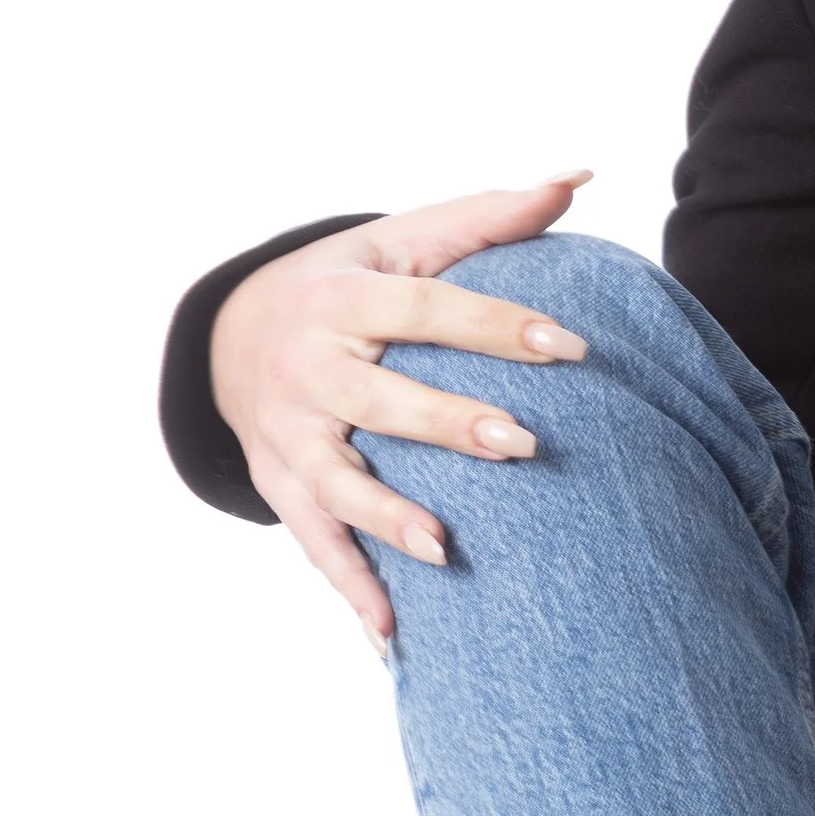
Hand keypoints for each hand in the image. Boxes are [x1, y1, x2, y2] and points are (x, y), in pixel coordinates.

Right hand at [209, 174, 594, 645]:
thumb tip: (579, 177)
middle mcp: (308, 369)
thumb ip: (492, 217)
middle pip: (380, 401)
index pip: (428, 310)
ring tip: (446, 550)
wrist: (235, 329)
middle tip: (523, 444)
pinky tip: (393, 638)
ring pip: (336, 484)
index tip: (574, 347)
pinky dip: (350, 592)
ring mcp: (287, 436)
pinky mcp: (280, 486)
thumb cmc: (349, 280)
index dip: (499, 326)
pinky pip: (315, 546)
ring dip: (387, 519)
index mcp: (344, 298)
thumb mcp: (405, 238)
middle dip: (447, 424)